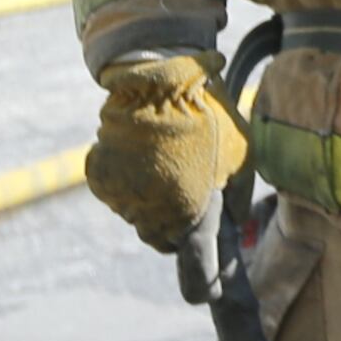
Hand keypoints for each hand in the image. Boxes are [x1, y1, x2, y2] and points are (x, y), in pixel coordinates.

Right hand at [87, 54, 251, 253]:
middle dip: (167, 224)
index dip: (188, 256)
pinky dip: (124, 179)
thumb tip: (235, 221)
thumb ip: (237, 198)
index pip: (181, 253)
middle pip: (155, 235)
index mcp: (186, 214)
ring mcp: (120, 196)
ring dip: (145, 199)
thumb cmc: (208, 117)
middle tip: (178, 196)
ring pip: (132, 212)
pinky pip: (113, 190)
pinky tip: (138, 154)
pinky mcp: (99, 178)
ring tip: (160, 162)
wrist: (160, 82)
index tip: (193, 259)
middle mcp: (148, 212)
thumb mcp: (241, 157)